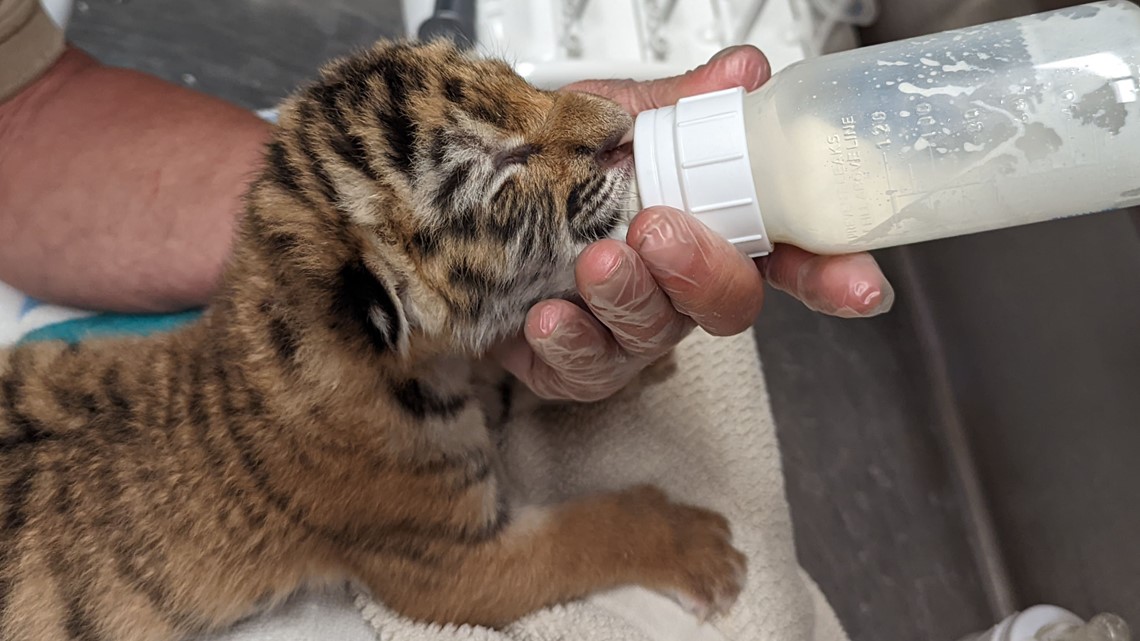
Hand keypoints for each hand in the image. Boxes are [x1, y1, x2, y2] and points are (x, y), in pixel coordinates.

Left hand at [494, 46, 894, 401]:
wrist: (474, 201)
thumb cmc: (555, 166)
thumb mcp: (619, 120)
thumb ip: (683, 106)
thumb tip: (744, 74)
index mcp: (708, 227)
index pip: (788, 255)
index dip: (830, 274)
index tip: (860, 288)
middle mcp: (679, 285)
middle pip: (727, 304)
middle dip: (702, 272)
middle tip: (660, 231)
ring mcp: (630, 329)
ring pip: (655, 336)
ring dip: (629, 299)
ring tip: (594, 261)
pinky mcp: (575, 362)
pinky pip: (585, 370)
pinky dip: (568, 342)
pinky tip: (548, 314)